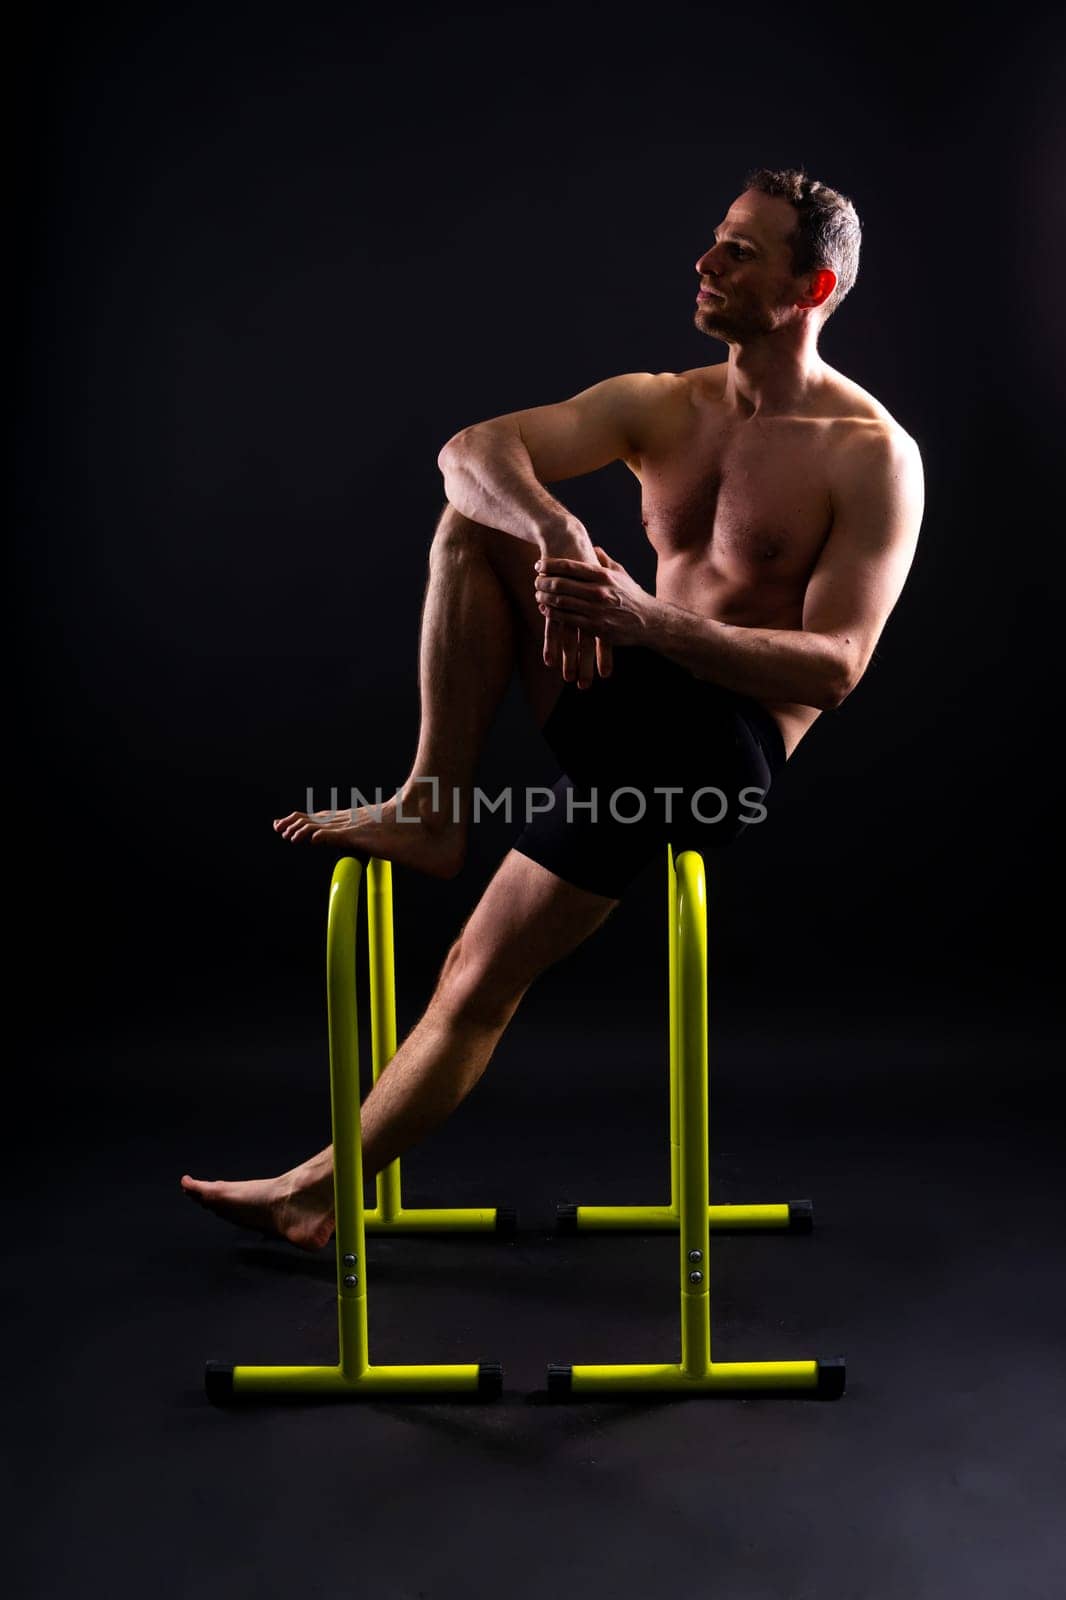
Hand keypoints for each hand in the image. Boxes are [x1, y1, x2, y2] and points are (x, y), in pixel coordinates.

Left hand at [535, 546, 651, 670]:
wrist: (649, 622)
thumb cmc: (633, 596)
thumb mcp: (621, 574)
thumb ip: (605, 561)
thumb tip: (593, 548)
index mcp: (603, 575)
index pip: (570, 566)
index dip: (550, 564)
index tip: (539, 563)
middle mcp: (599, 591)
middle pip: (560, 583)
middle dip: (543, 581)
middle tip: (536, 580)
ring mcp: (596, 610)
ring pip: (560, 602)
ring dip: (545, 597)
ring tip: (538, 594)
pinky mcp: (595, 627)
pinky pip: (567, 619)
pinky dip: (553, 614)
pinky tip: (546, 609)